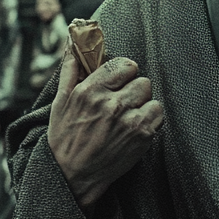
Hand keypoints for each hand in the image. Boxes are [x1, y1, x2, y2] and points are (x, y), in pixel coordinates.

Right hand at [46, 47, 164, 208]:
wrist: (72, 176)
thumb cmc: (65, 138)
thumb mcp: (60, 101)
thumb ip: (70, 69)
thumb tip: (73, 42)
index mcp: (90, 91)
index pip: (123, 64)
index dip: (123, 72)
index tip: (119, 80)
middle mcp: (111, 104)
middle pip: (140, 79)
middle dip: (132, 88)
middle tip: (121, 102)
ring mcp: (128, 121)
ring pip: (150, 95)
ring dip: (142, 104)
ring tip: (127, 116)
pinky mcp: (142, 136)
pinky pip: (158, 114)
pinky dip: (150, 119)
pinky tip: (134, 127)